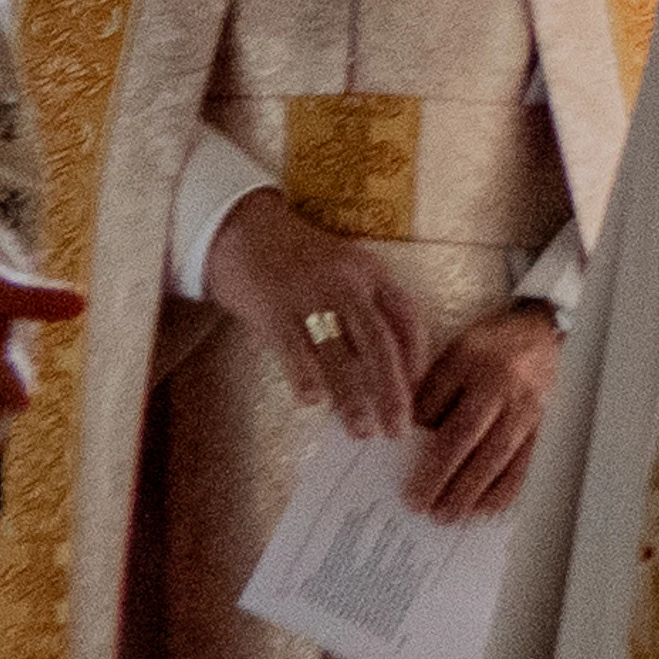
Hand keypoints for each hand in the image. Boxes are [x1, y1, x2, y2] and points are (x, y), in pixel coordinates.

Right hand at [207, 186, 429, 440]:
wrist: (240, 227)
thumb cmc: (297, 261)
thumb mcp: (344, 273)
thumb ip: (366, 310)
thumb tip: (384, 374)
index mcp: (371, 272)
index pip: (408, 319)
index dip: (418, 360)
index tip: (418, 394)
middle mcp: (346, 282)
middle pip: (380, 344)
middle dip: (393, 392)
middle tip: (398, 430)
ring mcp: (308, 294)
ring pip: (339, 355)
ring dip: (352, 399)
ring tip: (360, 431)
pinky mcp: (272, 308)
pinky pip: (294, 351)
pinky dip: (306, 379)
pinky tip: (313, 402)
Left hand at [407, 302, 565, 521]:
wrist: (539, 334)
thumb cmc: (489, 346)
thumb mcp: (455, 352)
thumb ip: (433, 386)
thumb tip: (410, 432)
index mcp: (472, 364)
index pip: (440, 401)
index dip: (418, 432)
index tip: (399, 458)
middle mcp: (500, 388)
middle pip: (468, 437)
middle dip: (441, 474)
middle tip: (419, 504)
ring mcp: (523, 411)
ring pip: (496, 457)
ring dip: (470, 490)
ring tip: (447, 515)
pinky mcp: (538, 428)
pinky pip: (522, 465)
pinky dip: (503, 490)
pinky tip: (484, 508)